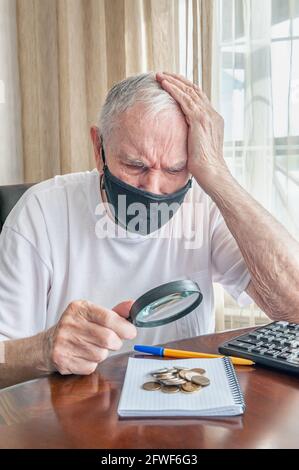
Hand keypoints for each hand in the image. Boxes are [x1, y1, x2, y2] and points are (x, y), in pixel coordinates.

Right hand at [43, 300, 136, 375]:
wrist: (47, 345)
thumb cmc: (76, 328)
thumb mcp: (92, 315)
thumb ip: (114, 312)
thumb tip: (132, 306)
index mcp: (79, 308)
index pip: (108, 317)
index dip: (124, 327)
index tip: (131, 332)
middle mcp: (70, 323)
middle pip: (107, 338)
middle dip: (116, 343)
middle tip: (113, 342)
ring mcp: (64, 342)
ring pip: (100, 354)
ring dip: (103, 353)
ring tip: (93, 347)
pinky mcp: (62, 359)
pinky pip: (90, 366)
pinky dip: (92, 364)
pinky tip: (83, 356)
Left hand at [156, 72, 228, 190]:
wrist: (211, 171)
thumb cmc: (204, 166)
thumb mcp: (199, 147)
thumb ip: (194, 138)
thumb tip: (184, 140)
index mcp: (214, 120)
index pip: (200, 98)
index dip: (187, 89)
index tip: (175, 84)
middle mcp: (212, 114)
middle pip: (195, 90)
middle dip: (179, 80)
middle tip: (165, 73)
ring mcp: (206, 116)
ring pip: (189, 91)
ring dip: (173, 81)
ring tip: (160, 75)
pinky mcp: (199, 119)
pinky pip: (184, 99)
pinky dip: (173, 89)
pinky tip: (164, 84)